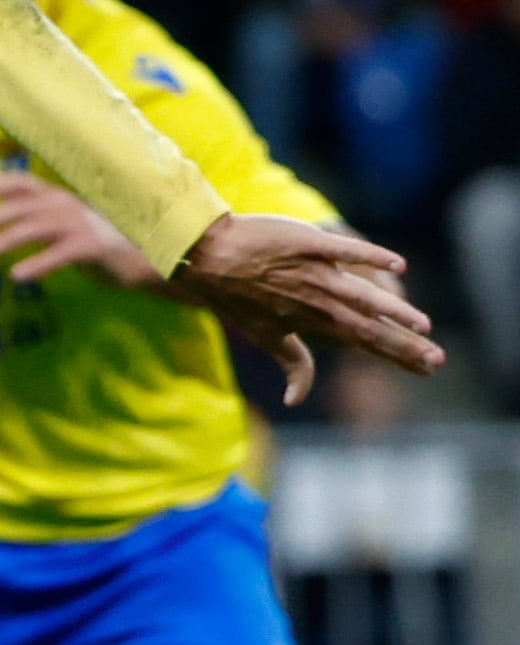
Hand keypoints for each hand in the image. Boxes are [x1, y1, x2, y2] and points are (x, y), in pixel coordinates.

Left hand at [0, 174, 160, 288]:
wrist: (149, 259)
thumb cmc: (102, 243)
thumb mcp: (66, 227)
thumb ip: (39, 218)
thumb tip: (0, 210)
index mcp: (62, 200)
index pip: (27, 184)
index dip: (0, 184)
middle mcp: (71, 206)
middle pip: (26, 205)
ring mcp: (85, 225)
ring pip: (39, 226)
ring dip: (9, 237)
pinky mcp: (96, 247)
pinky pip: (61, 253)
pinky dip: (39, 262)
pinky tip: (18, 274)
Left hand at [169, 211, 444, 404]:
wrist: (208, 259)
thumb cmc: (237, 298)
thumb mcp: (266, 336)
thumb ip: (295, 364)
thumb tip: (295, 400)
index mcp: (316, 322)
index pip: (365, 342)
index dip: (397, 355)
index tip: (428, 367)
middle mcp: (319, 301)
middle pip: (369, 326)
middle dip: (404, 343)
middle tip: (437, 358)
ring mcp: (315, 273)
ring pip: (362, 295)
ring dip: (393, 311)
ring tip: (421, 325)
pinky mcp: (308, 243)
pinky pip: (344, 250)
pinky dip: (370, 257)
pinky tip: (397, 266)